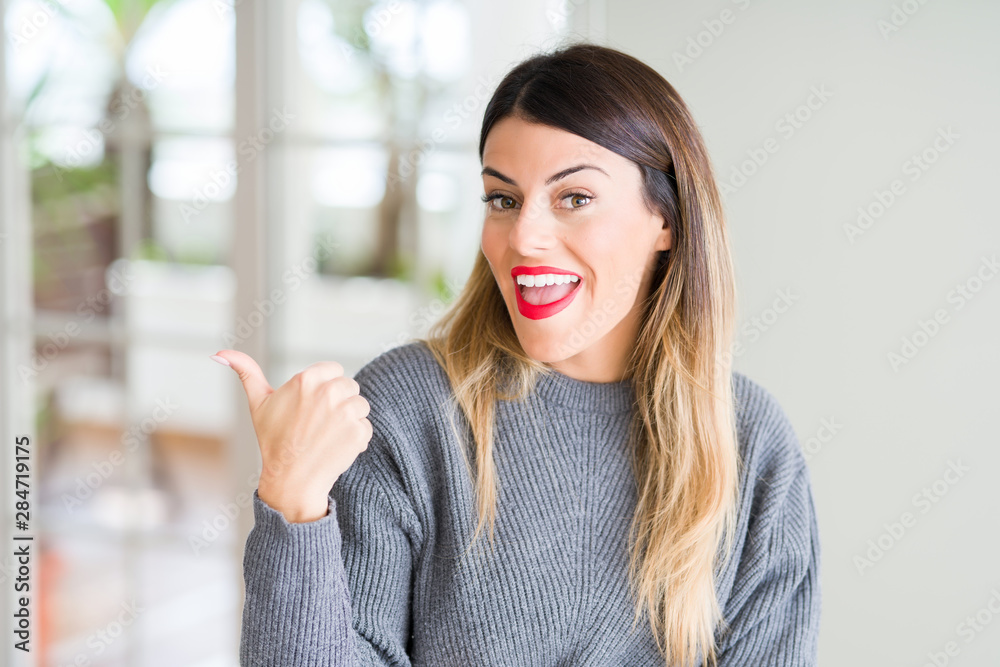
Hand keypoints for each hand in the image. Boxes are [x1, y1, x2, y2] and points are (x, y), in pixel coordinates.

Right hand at [211, 350, 372, 522]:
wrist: (290, 480)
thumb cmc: (273, 440)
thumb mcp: (258, 403)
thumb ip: (245, 371)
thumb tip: (218, 352)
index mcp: (307, 379)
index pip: (334, 370)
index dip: (325, 387)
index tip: (312, 406)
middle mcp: (328, 392)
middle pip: (349, 386)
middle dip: (339, 402)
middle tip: (318, 424)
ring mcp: (345, 413)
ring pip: (360, 405)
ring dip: (349, 419)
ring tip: (326, 435)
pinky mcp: (359, 432)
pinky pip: (366, 426)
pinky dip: (356, 438)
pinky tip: (336, 447)